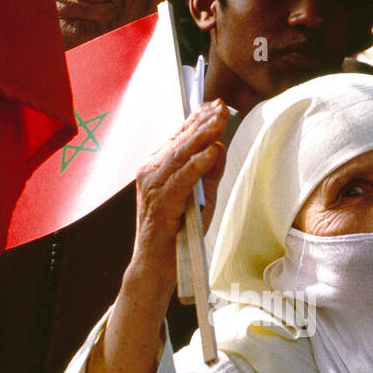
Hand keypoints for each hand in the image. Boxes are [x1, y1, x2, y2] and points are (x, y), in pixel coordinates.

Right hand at [131, 99, 228, 291]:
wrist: (157, 267)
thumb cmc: (178, 234)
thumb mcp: (201, 198)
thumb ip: (209, 173)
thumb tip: (219, 146)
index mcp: (158, 168)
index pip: (179, 137)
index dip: (197, 119)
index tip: (216, 104)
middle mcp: (151, 173)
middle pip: (180, 142)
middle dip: (202, 122)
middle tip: (221, 107)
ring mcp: (152, 188)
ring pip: (179, 156)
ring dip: (201, 137)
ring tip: (219, 121)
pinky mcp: (159, 205)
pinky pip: (180, 181)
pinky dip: (197, 165)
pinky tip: (211, 152)